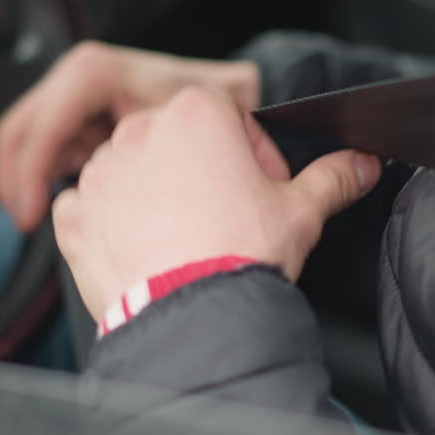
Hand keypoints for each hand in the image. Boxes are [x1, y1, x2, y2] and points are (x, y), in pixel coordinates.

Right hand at [0, 41, 261, 230]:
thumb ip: (160, 143)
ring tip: (36, 222)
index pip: (46, 125)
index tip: (32, 217)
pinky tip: (54, 209)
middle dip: (13, 180)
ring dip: (24, 181)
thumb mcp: (192, 119)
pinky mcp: (76, 113)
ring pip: (25, 139)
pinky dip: (40, 179)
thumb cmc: (213, 108)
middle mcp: (80, 75)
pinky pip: (43, 147)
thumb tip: (128, 183)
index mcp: (100, 73)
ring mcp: (75, 93)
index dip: (31, 173)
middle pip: (20, 128)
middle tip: (24, 224)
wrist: (224, 93)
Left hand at [52, 86, 381, 320]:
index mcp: (196, 113)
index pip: (230, 117)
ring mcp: (99, 173)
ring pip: (132, 171)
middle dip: (200, 171)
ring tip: (185, 240)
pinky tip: (144, 251)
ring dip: (154, 195)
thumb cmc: (243, 257)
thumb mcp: (301, 211)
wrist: (194, 321)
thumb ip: (332, 178)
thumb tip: (361, 164)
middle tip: (225, 218)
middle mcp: (140, 131)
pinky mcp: (73, 215)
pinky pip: (90, 208)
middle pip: (177, 139)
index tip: (259, 191)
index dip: (252, 156)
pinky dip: (112, 225)